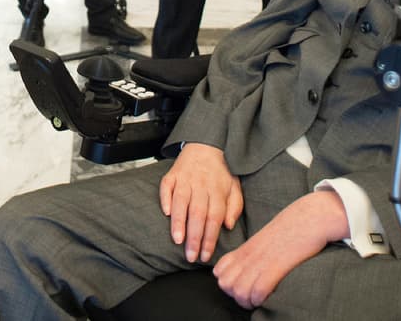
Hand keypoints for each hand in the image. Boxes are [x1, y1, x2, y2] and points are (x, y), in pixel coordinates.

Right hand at [159, 143, 243, 263]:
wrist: (207, 144)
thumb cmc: (221, 171)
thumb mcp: (234, 187)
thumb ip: (235, 207)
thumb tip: (228, 225)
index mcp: (217, 191)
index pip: (214, 218)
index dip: (210, 238)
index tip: (205, 255)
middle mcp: (201, 185)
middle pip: (198, 213)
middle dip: (194, 237)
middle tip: (191, 256)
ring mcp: (185, 179)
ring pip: (181, 202)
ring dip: (179, 222)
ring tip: (178, 240)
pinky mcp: (172, 174)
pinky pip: (166, 186)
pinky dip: (165, 199)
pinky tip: (165, 213)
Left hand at [213, 190, 348, 309]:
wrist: (310, 216)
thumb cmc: (291, 229)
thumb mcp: (264, 239)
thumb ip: (252, 252)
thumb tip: (246, 269)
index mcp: (245, 248)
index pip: (219, 272)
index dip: (227, 283)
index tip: (242, 285)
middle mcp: (249, 255)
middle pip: (225, 285)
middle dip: (235, 296)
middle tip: (251, 296)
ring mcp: (262, 260)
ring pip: (239, 292)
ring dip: (248, 301)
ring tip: (259, 299)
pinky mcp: (277, 265)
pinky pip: (258, 290)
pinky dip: (260, 299)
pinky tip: (268, 296)